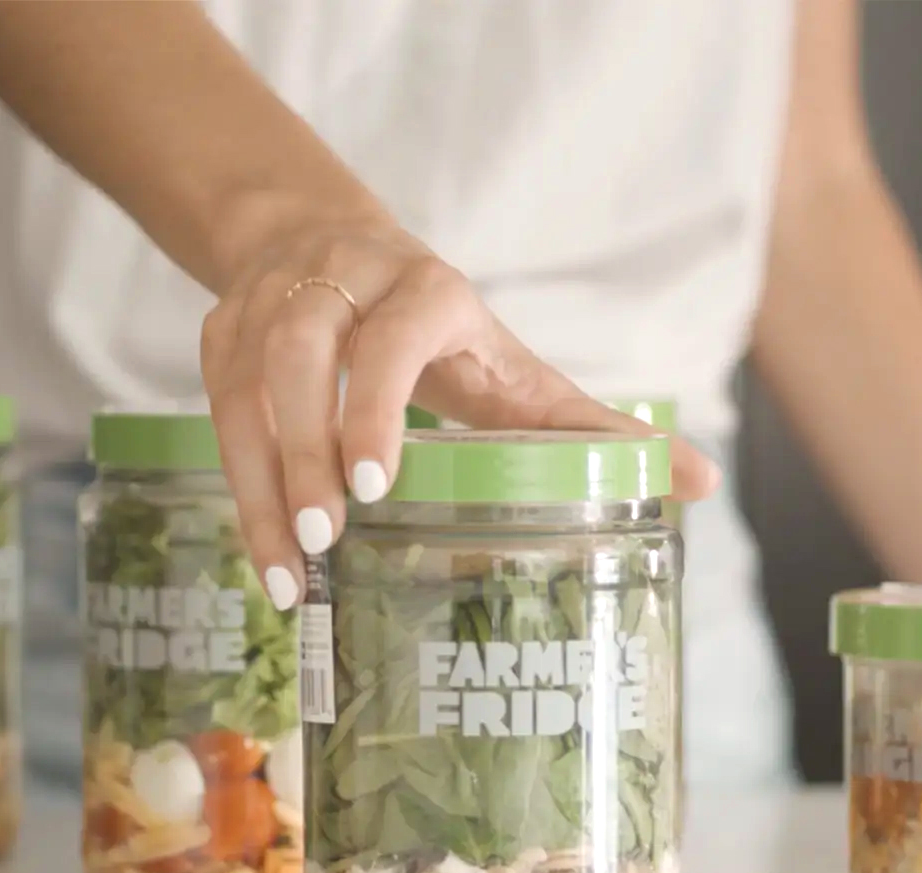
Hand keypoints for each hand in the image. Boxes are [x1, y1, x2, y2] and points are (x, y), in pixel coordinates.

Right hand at [200, 219, 720, 608]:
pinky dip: (236, 481)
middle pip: (304, 355)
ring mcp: (274, 302)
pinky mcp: (226, 330)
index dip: (377, 401)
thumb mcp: (517, 370)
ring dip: (261, 480)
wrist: (333, 249)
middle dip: (306, 448)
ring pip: (247, 386)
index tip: (373, 484)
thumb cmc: (442, 330)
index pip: (394, 332)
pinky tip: (263, 552)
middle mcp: (343, 283)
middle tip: (326, 543)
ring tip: (288, 575)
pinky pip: (216, 407)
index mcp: (428, 291)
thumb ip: (593, 425)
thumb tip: (706, 484)